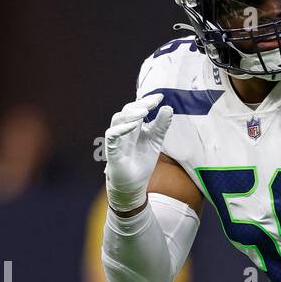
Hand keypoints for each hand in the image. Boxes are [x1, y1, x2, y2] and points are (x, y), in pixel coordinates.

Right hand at [104, 92, 172, 212]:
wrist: (134, 184)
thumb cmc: (142, 162)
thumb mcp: (156, 142)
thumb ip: (161, 126)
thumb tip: (168, 108)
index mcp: (134, 126)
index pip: (138, 109)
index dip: (148, 101)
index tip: (160, 97)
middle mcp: (124, 130)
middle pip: (128, 110)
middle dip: (140, 104)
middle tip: (153, 102)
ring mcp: (116, 139)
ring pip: (117, 119)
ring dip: (131, 114)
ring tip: (144, 111)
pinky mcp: (111, 150)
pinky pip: (112, 135)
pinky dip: (121, 129)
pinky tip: (133, 125)